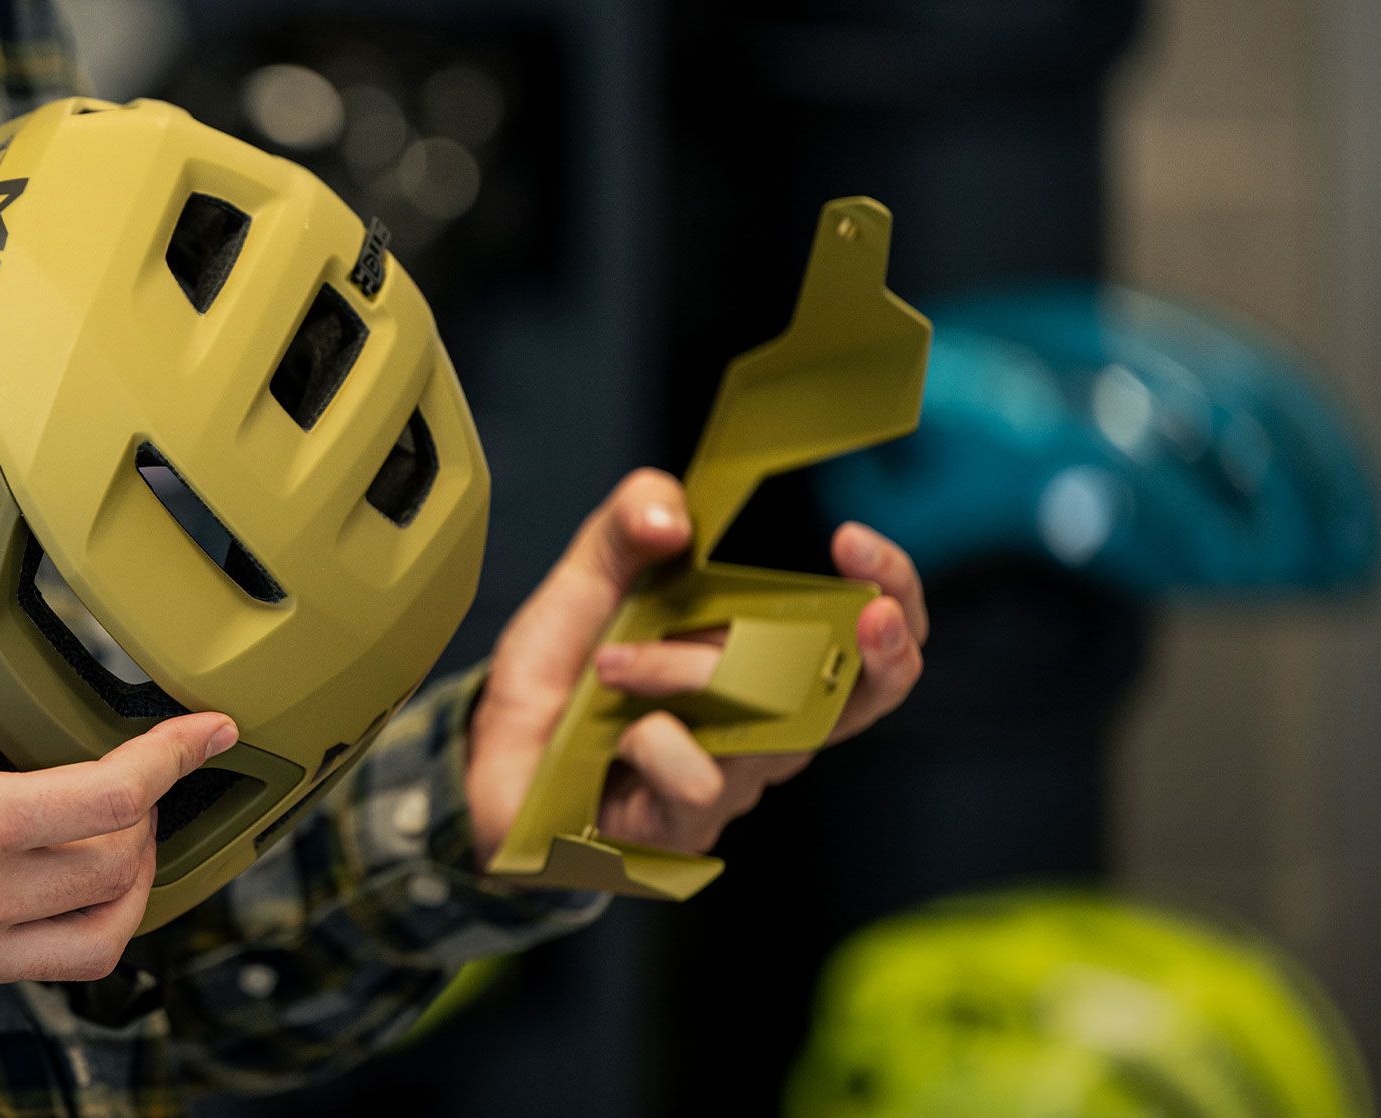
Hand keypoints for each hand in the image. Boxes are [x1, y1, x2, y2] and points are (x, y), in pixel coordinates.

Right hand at [0, 531, 237, 1034]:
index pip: (115, 800)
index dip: (177, 758)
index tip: (209, 734)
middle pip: (117, 882)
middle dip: (153, 826)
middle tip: (146, 786)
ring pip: (81, 953)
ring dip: (116, 897)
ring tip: (110, 850)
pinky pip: (2, 978)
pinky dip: (28, 932)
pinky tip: (13, 886)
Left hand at [465, 469, 927, 862]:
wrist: (489, 757)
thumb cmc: (559, 676)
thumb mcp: (585, 582)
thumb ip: (628, 526)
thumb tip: (674, 514)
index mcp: (763, 661)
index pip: (868, 636)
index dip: (891, 592)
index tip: (855, 541)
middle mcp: (764, 727)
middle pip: (862, 698)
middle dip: (881, 647)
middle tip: (866, 606)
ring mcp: (730, 783)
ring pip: (758, 723)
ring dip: (683, 672)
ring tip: (611, 661)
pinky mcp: (683, 830)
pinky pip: (697, 779)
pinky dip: (652, 740)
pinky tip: (612, 739)